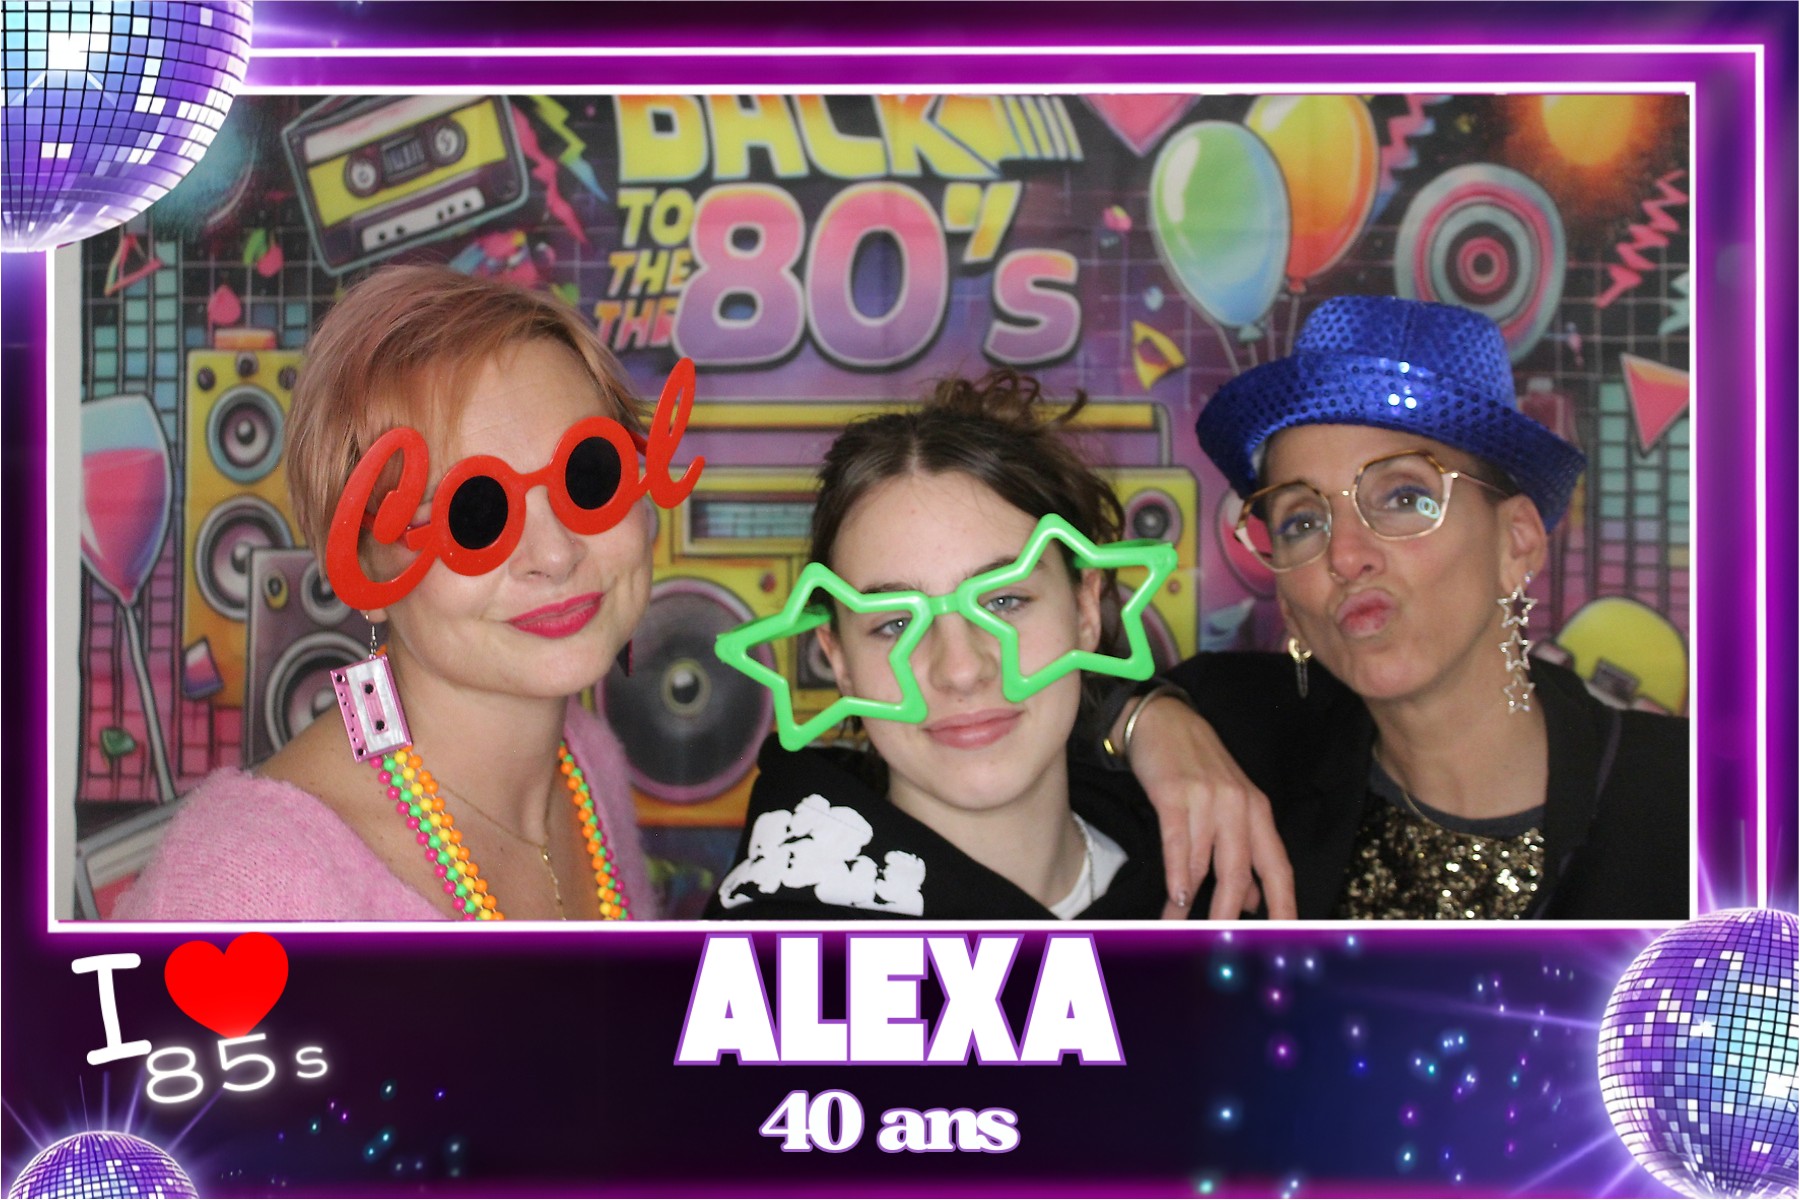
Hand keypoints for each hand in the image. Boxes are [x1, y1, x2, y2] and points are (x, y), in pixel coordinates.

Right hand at [1120, 696, 1296, 919]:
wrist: (1165, 721)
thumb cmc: (1198, 767)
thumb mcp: (1231, 804)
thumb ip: (1244, 850)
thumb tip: (1253, 901)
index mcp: (1258, 812)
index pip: (1278, 867)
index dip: (1285, 905)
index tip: (1286, 937)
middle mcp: (1239, 807)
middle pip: (1240, 873)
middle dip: (1228, 914)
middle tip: (1222, 944)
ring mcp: (1207, 800)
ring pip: (1204, 864)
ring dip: (1189, 902)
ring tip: (1176, 927)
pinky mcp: (1175, 794)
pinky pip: (1178, 844)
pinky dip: (1177, 875)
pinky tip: (1174, 897)